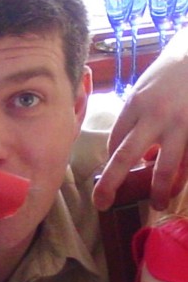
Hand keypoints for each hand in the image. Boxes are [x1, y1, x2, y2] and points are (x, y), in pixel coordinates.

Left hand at [94, 29, 187, 210]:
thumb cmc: (171, 76)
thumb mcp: (145, 90)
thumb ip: (137, 120)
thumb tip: (138, 153)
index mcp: (135, 105)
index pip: (115, 142)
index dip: (112, 162)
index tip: (112, 175)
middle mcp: (155, 115)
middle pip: (126, 155)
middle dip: (110, 182)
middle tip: (101, 203)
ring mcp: (182, 124)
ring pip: (166, 165)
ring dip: (158, 189)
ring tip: (157, 205)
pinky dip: (182, 176)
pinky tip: (176, 187)